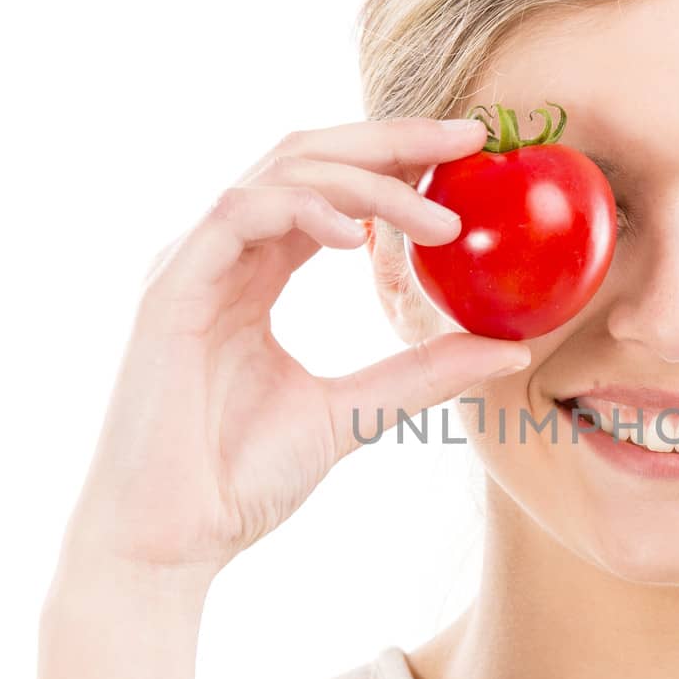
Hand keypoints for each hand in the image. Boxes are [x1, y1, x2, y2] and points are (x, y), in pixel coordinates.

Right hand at [56, 116, 528, 580]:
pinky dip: (302, 210)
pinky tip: (358, 238)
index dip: (397, 163)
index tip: (471, 155)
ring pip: (281, 173)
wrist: (169, 543)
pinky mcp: (170, 290)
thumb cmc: (239, 481)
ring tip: (438, 218)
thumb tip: (509, 347)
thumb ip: (421, 372)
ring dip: (366, 180)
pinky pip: (239, 215)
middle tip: (469, 136)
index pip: (331, 191)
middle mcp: (222, 255)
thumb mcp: (354, 414)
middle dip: (393, 139)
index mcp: (255, 275)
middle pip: (309, 157)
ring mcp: (192, 265)